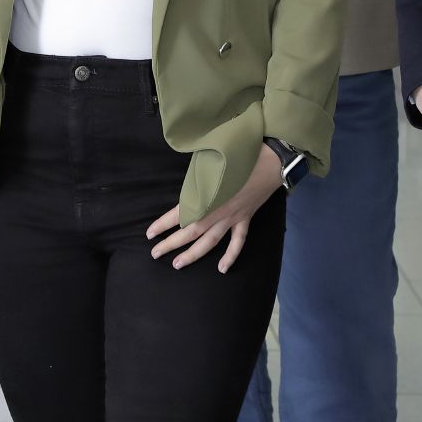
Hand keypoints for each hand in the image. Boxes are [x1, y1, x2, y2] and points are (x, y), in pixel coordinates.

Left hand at [146, 145, 279, 272]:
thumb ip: (197, 175)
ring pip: (210, 241)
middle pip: (191, 232)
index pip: (179, 213)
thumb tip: (185, 183)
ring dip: (193, 254)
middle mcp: (218, 210)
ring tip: (177, 264)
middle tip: (155, 254)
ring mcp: (233, 216)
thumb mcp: (212, 159)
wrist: (272, 158)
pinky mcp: (246, 217)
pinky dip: (231, 255)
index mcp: (207, 195)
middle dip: (171, 244)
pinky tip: (222, 268)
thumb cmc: (240, 152)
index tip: (149, 234)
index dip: (163, 224)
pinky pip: (238, 241)